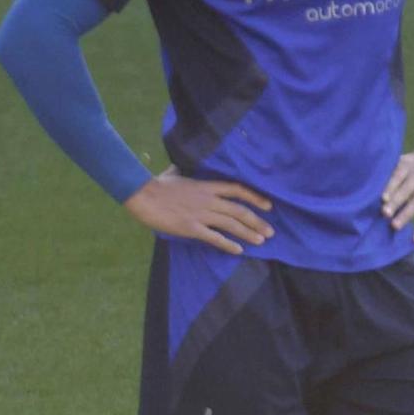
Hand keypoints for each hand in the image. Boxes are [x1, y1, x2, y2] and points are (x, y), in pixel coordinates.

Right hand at [124, 166, 274, 254]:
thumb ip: (188, 171)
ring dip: (248, 234)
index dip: (255, 197)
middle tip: (271, 232)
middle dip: (257, 222)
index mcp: (208, 186)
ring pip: (231, 225)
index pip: (238, 189)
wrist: (143, 195)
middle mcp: (209, 200)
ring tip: (261, 241)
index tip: (269, 205)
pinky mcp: (191, 227)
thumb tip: (186, 164)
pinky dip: (228, 244)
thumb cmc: (158, 184)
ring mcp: (201, 214)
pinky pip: (214, 237)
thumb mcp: (178, 173)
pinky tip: (238, 250)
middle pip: (239, 211)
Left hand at [382, 144, 413, 244]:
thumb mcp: (409, 159)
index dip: (391, 187)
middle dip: (396, 202)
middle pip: (406, 191)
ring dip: (406, 215)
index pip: (398, 176)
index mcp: (408, 166)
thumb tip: (369, 184)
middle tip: (385, 213)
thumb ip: (393, 170)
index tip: (383, 198)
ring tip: (395, 226)